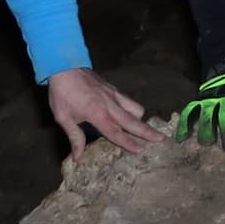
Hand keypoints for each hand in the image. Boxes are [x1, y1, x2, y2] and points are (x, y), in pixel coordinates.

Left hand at [43, 67, 158, 157]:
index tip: (141, 150)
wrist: (64, 66)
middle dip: (148, 131)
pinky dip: (133, 108)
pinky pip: (128, 100)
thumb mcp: (64, 118)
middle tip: (162, 139)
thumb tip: (78, 157)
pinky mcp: (113, 89)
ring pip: (135, 108)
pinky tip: (130, 113)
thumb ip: (75, 137)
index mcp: (97, 114)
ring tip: (144, 128)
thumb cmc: (62, 94)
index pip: (116, 132)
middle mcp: (110, 105)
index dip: (128, 143)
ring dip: (141, 119)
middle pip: (133, 121)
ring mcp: (114, 95)